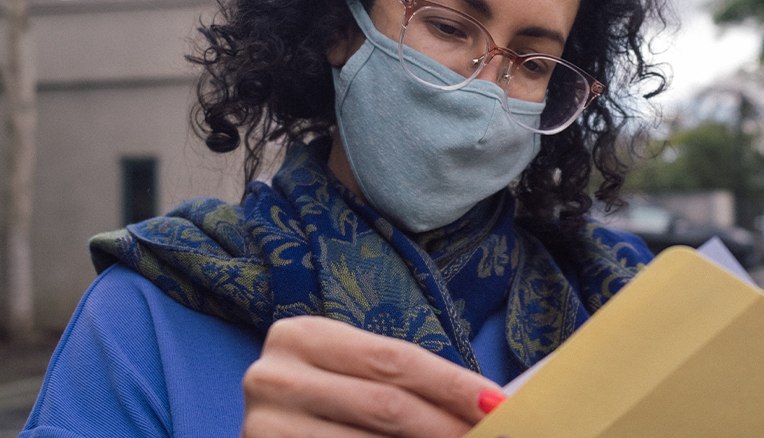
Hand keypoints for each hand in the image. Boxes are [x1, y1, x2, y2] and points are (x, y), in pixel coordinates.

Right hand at [241, 316, 503, 436]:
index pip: (395, 359)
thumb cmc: (327, 407)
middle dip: (447, 425)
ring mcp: (264, 426)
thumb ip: (406, 386)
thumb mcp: (358, 380)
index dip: (452, 384)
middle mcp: (273, 376)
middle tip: (491, 436)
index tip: (499, 404)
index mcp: (303, 336)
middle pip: (385, 404)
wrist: (277, 437)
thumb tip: (487, 405)